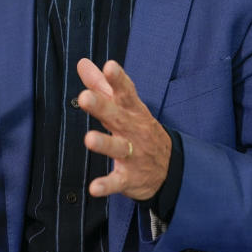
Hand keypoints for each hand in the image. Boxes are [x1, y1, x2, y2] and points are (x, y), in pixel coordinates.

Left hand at [76, 59, 170, 200]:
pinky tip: (94, 188)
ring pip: (118, 148)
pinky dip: (106, 185)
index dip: (118, 79)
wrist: (169, 167)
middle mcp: (133, 130)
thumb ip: (101, 85)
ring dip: (104, 144)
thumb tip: (82, 63)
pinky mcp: (130, 177)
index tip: (109, 66)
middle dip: (101, 107)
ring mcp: (133, 154)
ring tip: (88, 139)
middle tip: (84, 97)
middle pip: (117, 116)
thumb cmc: (139, 129)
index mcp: (132, 110)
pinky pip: (117, 181)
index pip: (125, 92)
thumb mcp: (125, 106)